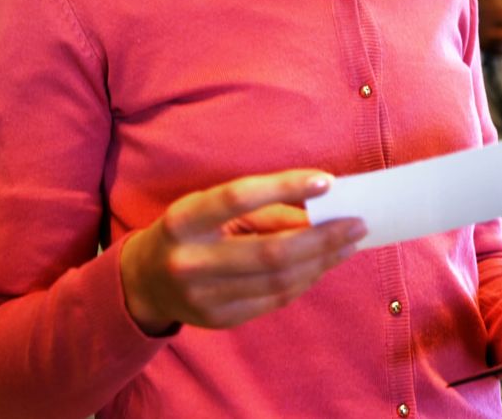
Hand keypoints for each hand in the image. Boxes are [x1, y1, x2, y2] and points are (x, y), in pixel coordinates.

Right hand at [120, 169, 366, 334]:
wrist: (144, 282)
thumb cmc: (190, 233)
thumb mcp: (212, 209)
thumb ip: (263, 208)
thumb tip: (320, 208)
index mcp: (183, 221)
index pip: (239, 197)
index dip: (285, 187)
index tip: (327, 181)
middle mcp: (189, 261)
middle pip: (271, 252)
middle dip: (322, 237)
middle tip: (357, 224)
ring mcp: (202, 297)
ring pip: (279, 280)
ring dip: (323, 260)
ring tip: (349, 242)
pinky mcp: (218, 320)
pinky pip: (275, 299)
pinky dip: (306, 279)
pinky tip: (323, 264)